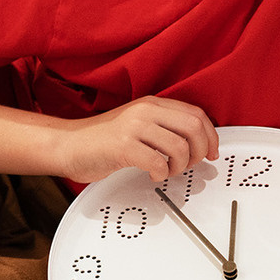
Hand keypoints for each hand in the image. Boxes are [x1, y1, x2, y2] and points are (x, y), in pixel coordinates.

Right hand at [55, 96, 218, 182]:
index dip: (211, 136)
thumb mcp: (137, 124)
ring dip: (180, 166)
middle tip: (191, 165)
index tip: (211, 152)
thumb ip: (163, 127)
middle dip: (200, 151)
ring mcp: (133, 127)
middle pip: (193, 127)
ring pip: (179, 147)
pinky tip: (152, 175)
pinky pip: (158, 162)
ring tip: (167, 171)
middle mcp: (144, 111)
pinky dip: (161, 174)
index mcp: (151, 104)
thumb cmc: (102, 140)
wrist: (68, 145)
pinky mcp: (123, 146)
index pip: (196, 114)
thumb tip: (197, 143)